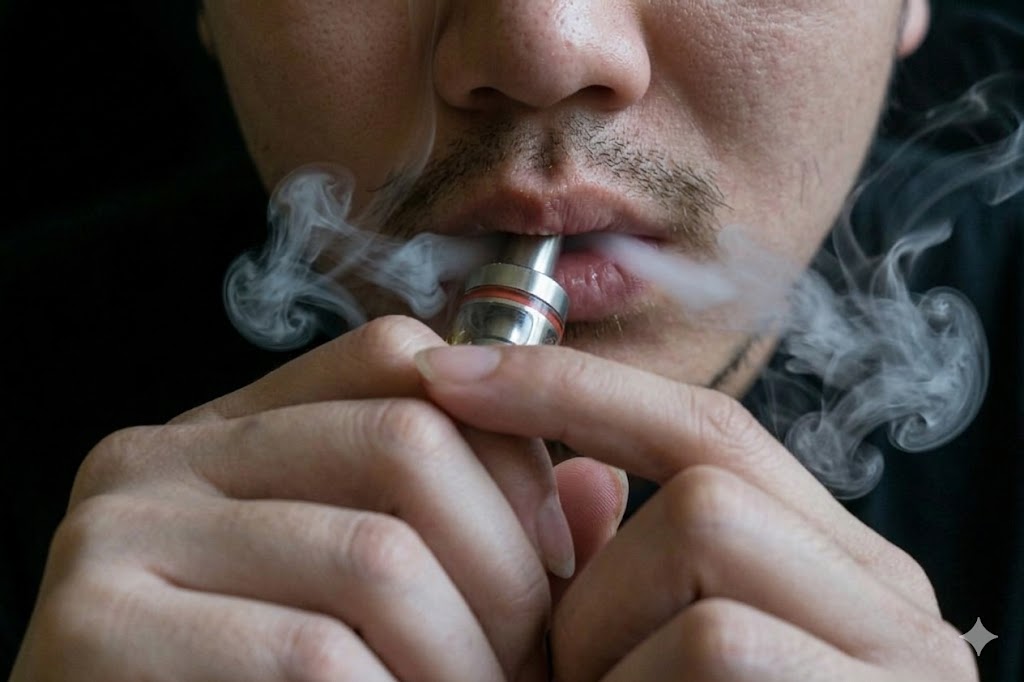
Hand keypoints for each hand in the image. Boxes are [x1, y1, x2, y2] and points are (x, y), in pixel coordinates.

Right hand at [11, 317, 622, 680]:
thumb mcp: (377, 594)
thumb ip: (484, 533)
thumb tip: (599, 484)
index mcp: (229, 428)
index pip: (397, 357)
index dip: (505, 447)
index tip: (552, 554)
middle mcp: (163, 454)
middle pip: (405, 439)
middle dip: (507, 567)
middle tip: (531, 656)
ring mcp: (118, 530)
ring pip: (376, 556)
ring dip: (466, 657)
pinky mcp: (95, 626)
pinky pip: (313, 654)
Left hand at [417, 344, 979, 680]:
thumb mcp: (654, 674)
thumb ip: (622, 579)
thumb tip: (566, 478)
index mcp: (840, 574)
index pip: (703, 429)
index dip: (570, 388)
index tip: (448, 370)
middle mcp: (891, 603)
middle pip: (704, 479)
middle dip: (598, 568)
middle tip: (568, 675)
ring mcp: (894, 663)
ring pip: (700, 540)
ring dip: (610, 636)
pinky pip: (714, 639)